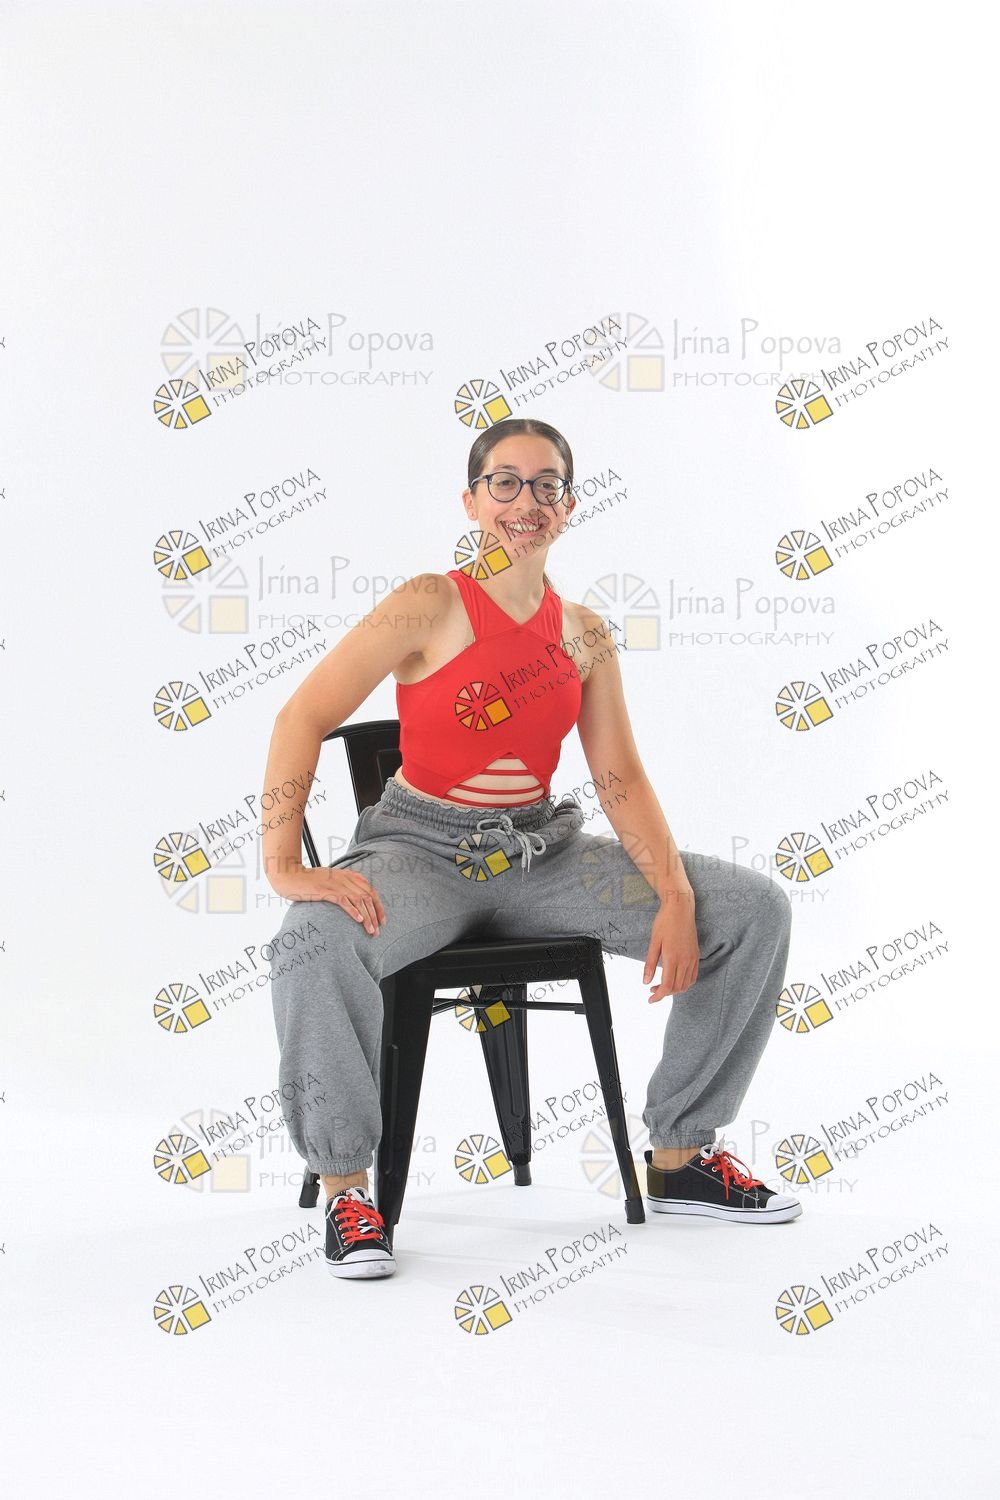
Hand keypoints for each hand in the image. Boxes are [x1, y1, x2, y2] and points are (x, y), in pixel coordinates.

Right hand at [270, 864, 385, 935]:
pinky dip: (353, 911)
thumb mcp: (330, 879)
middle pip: (368, 897)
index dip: (378, 906)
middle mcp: (345, 878)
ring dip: (367, 917)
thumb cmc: (308, 881)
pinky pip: (344, 901)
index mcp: (348, 875)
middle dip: (375, 915)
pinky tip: (359, 920)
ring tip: (371, 931)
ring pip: (359, 901)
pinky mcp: (327, 891)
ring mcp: (336, 884)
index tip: (382, 920)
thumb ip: (343, 884)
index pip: (370, 890)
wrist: (290, 876)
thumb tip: (355, 899)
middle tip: (377, 931)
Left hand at [642, 892, 698, 1002]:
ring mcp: (692, 958)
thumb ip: (649, 964)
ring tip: (662, 985)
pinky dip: (685, 982)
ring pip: (686, 984)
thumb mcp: (654, 942)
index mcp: (673, 958)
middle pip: (677, 988)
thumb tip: (645, 982)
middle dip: (665, 993)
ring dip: (675, 989)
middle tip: (652, 990)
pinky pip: (693, 975)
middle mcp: (685, 960)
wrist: (680, 908)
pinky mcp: (696, 955)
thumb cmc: (665, 922)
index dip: (658, 996)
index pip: (667, 986)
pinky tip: (675, 979)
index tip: (650, 999)